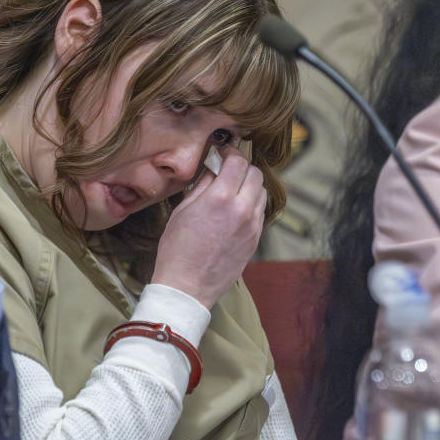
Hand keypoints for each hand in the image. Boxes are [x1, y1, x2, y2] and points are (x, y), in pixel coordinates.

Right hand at [151, 148, 265, 307]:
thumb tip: (214, 169)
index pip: (238, 162)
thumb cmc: (177, 250)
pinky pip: (259, 212)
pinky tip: (235, 211)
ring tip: (232, 192)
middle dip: (242, 168)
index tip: (223, 154)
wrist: (187, 286)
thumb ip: (203, 186)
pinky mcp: (255, 240)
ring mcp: (252, 226)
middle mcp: (241, 210)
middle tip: (228, 171)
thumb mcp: (183, 211)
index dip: (231, 153)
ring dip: (249, 186)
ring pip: (261, 193)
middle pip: (255, 174)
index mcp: (220, 198)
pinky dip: (250, 205)